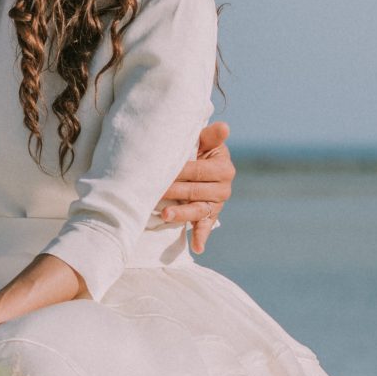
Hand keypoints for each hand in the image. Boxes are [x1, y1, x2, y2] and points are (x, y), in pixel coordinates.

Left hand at [155, 121, 234, 253]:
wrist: (203, 163)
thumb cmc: (199, 149)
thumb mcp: (204, 141)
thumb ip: (211, 136)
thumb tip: (224, 127)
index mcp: (224, 167)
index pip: (197, 170)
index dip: (179, 170)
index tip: (160, 171)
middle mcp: (224, 187)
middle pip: (194, 191)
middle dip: (172, 191)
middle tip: (152, 192)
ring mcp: (217, 204)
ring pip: (197, 210)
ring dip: (181, 214)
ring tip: (166, 215)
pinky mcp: (210, 215)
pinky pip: (205, 227)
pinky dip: (201, 237)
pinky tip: (198, 248)